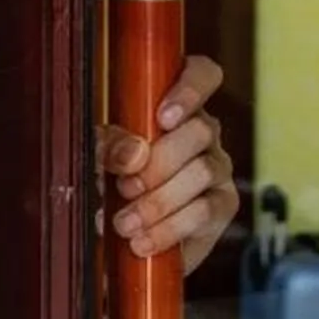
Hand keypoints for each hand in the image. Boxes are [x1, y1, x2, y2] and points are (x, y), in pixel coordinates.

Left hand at [100, 54, 235, 273]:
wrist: (120, 241)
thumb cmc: (109, 186)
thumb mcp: (96, 160)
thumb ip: (107, 147)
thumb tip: (133, 154)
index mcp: (175, 108)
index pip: (202, 74)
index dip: (191, 87)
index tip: (162, 116)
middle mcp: (204, 134)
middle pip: (201, 130)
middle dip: (159, 161)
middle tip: (125, 186)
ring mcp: (218, 169)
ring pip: (203, 171)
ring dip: (159, 200)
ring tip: (123, 223)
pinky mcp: (222, 207)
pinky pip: (205, 212)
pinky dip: (168, 228)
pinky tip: (140, 243)